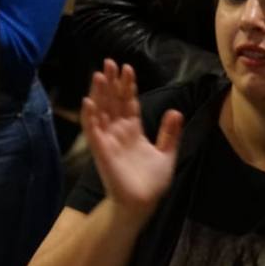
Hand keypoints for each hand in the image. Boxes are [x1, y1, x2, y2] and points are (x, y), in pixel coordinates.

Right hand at [81, 59, 182, 218]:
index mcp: (133, 129)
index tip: (128, 68)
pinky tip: (88, 101)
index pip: (128, 102)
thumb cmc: (151, 182)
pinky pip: (93, 129)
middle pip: (112, 100)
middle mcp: (118, 130)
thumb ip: (169, 133)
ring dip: (99, 93)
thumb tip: (176, 111)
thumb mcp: (166, 154)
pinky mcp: (101, 149)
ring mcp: (108, 138)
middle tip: (109, 62)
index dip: (127, 86)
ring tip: (99, 74)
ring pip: (101, 110)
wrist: (142, 203)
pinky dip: (89, 115)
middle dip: (111, 82)